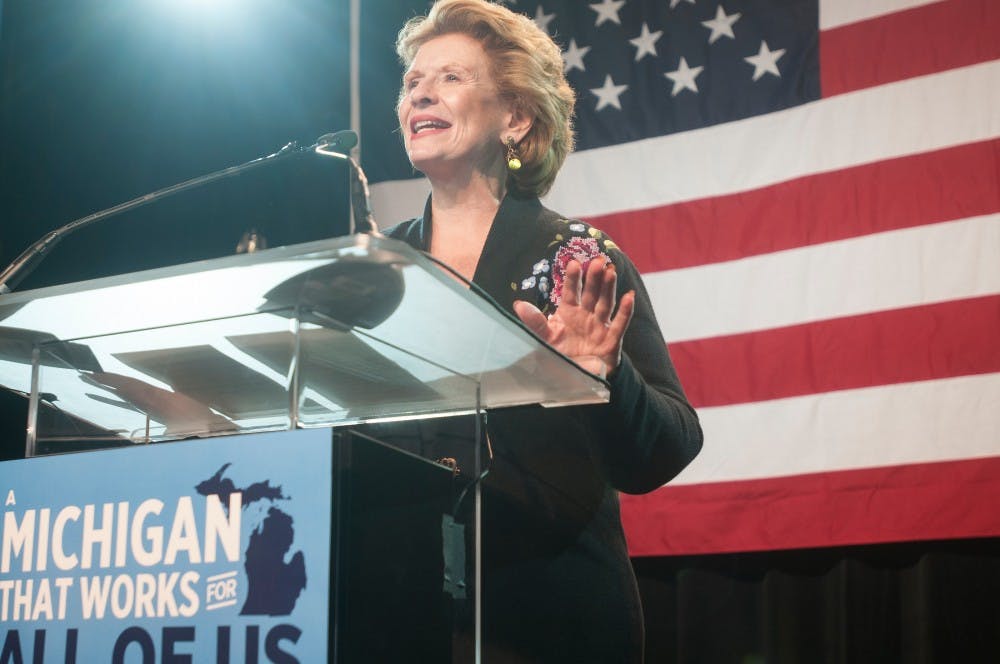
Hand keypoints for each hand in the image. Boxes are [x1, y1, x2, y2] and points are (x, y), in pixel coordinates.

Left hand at [514, 256, 634, 376]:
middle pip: (591, 294)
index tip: (573, 263)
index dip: (573, 279)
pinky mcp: (611, 341)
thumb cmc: (559, 355)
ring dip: (609, 288)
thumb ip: (534, 322)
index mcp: (568, 312)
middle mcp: (585, 316)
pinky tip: (629, 296)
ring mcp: (599, 327)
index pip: (571, 292)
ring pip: (605, 304)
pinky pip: (620, 325)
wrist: (573, 380)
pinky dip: (625, 311)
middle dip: (594, 278)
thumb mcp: (544, 339)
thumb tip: (519, 305)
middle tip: (597, 261)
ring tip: (611, 272)